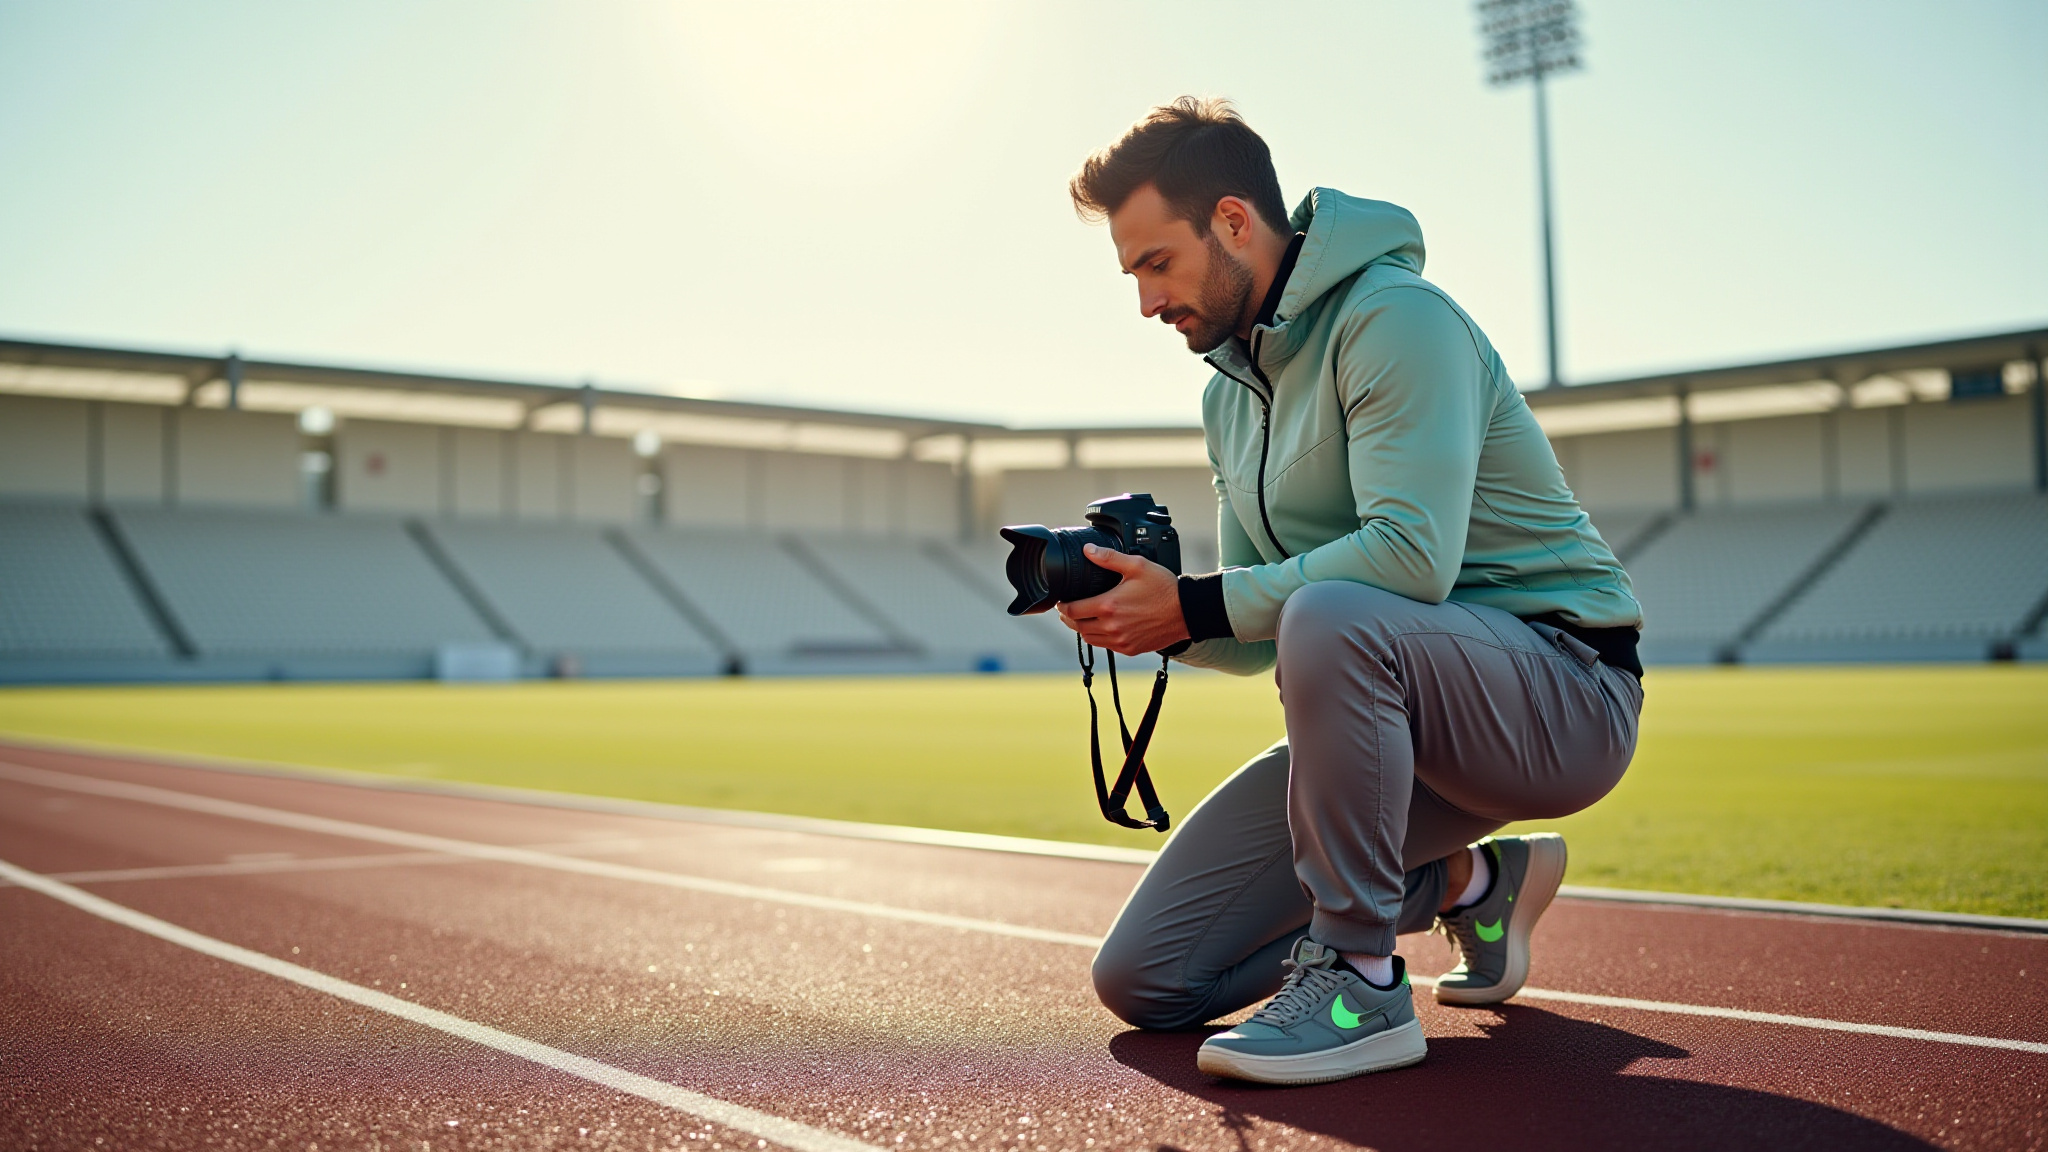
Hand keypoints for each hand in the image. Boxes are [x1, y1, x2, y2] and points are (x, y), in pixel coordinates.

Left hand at [1055, 545, 1189, 656]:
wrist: (1186, 611)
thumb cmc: (1164, 588)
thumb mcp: (1137, 566)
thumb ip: (1109, 558)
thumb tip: (1088, 550)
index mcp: (1109, 606)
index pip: (1073, 610)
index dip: (1063, 605)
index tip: (1062, 601)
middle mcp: (1111, 627)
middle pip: (1077, 626)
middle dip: (1069, 617)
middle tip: (1067, 609)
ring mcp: (1120, 640)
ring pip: (1089, 639)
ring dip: (1082, 629)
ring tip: (1081, 619)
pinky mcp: (1129, 648)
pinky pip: (1105, 646)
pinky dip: (1099, 638)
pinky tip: (1101, 628)